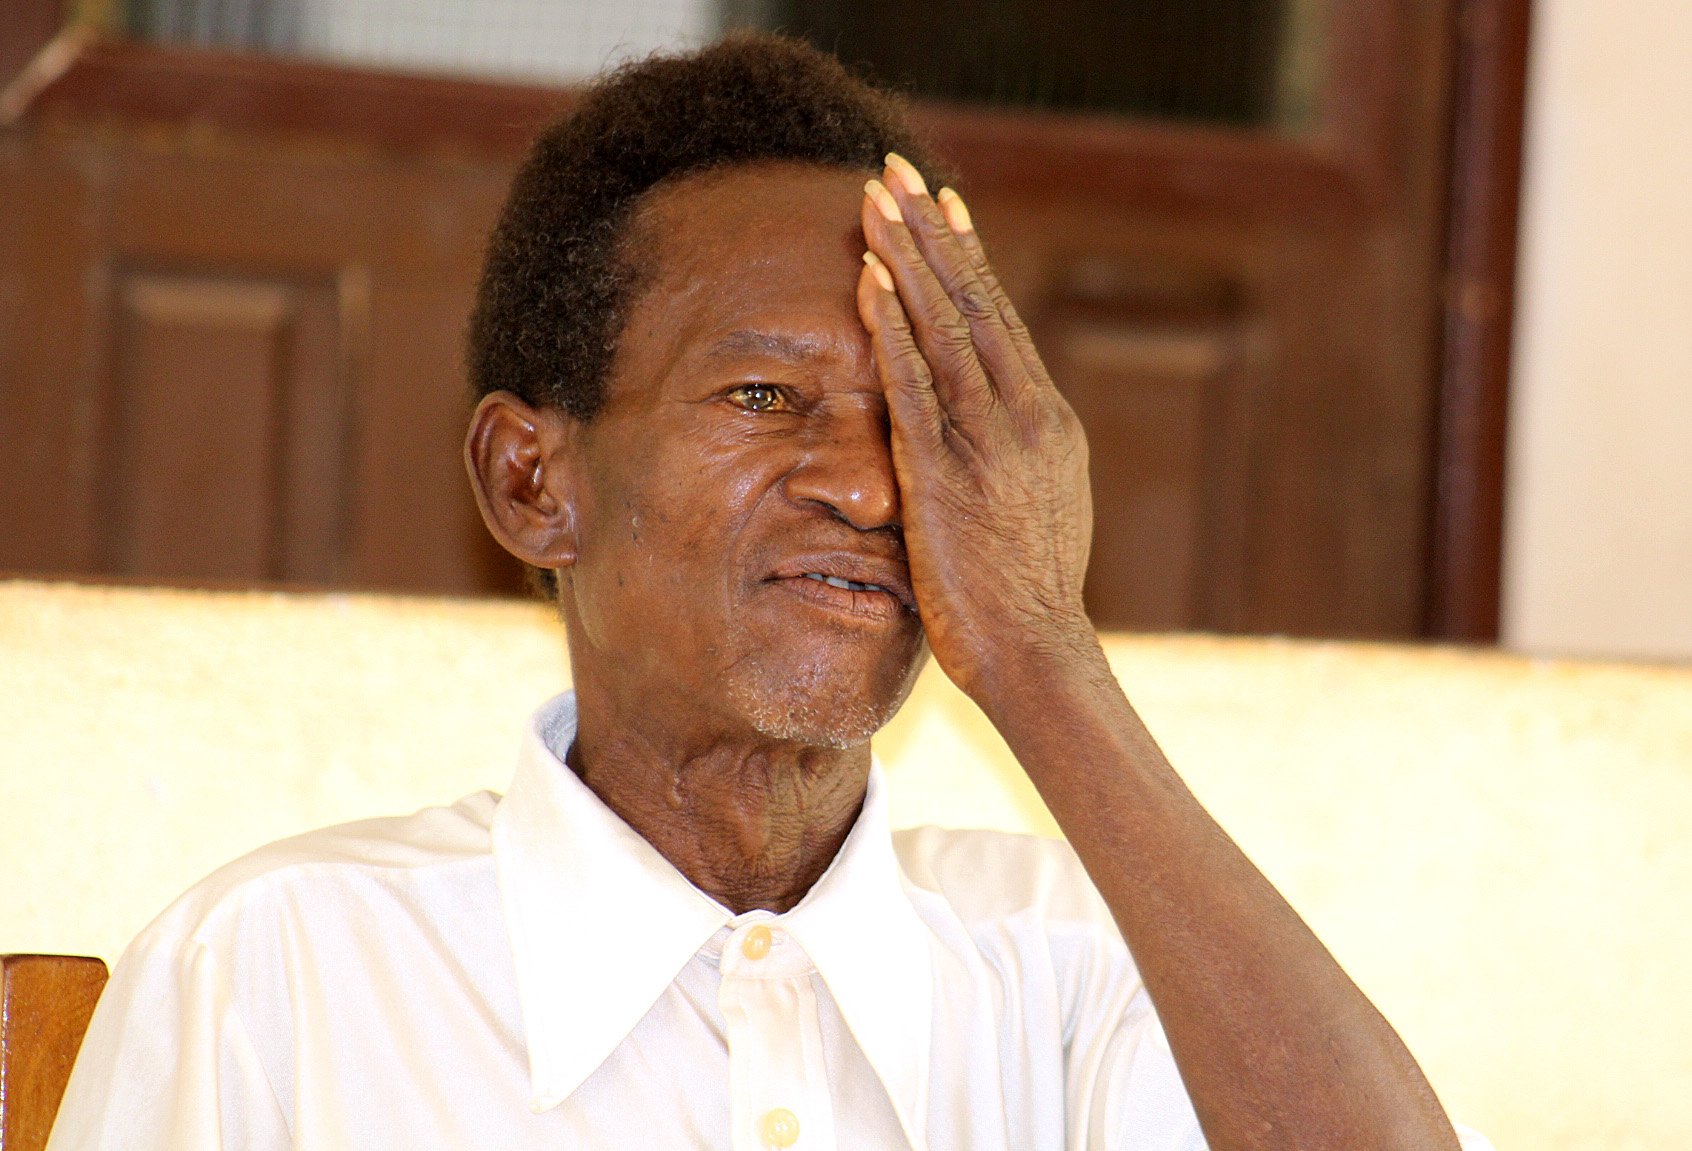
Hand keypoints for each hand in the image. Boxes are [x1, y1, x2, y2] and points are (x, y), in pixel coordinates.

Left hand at [857, 154, 1096, 699]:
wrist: (1038, 651)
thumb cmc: (1029, 594)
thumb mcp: (1036, 507)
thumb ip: (1012, 457)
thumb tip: (992, 426)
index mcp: (1047, 421)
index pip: (1001, 321)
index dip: (968, 258)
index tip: (944, 206)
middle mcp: (1025, 415)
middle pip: (975, 302)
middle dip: (934, 232)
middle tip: (899, 171)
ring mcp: (989, 440)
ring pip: (946, 328)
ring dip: (908, 259)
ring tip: (875, 201)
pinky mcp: (946, 473)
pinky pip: (916, 385)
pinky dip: (893, 330)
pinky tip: (871, 282)